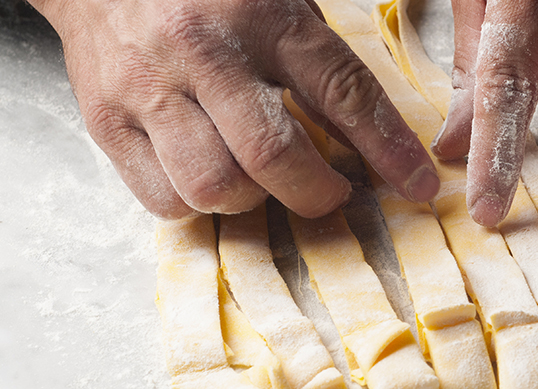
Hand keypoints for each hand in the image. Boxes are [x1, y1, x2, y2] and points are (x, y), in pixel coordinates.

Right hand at [28, 0, 439, 218]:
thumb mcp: (276, 5)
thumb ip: (317, 65)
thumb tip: (367, 140)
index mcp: (261, 14)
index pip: (342, 90)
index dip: (388, 146)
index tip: (417, 183)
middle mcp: (204, 52)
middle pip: (271, 156)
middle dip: (315, 193)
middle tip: (330, 192)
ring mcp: (148, 89)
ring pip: (213, 186)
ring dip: (251, 200)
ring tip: (257, 179)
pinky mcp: (106, 121)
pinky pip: (163, 198)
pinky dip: (197, 205)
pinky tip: (208, 175)